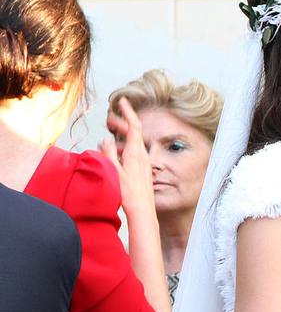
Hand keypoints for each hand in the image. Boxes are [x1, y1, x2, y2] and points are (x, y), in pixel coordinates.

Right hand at [100, 97, 155, 218]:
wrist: (142, 211)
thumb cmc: (128, 194)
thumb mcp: (114, 171)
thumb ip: (108, 153)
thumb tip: (105, 140)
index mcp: (135, 153)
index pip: (134, 126)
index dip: (128, 111)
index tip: (123, 100)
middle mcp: (142, 156)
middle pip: (133, 133)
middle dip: (121, 122)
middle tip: (109, 118)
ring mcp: (144, 163)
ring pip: (133, 143)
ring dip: (121, 135)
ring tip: (109, 133)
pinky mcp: (142, 170)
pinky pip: (133, 153)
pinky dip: (123, 146)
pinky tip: (115, 151)